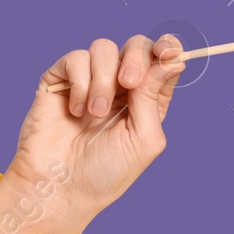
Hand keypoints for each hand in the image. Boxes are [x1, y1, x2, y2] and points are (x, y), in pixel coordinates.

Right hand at [7, 34, 185, 219]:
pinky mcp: (60, 80)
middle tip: (128, 84)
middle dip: (136, 58)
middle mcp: (119, 87)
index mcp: (146, 101)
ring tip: (96, 113)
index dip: (167, 49)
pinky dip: (80, 83)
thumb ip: (155, 96)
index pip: (162, 61)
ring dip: (104, 80)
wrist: (60, 187)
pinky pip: (75, 58)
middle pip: (136, 45)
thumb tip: (173, 58)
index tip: (168, 52)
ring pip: (104, 48)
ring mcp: (89, 81)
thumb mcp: (144, 138)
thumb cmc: (105, 172)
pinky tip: (76, 111)